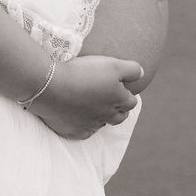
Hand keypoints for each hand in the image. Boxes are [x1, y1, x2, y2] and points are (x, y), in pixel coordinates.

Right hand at [28, 55, 142, 139]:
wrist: (52, 86)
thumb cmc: (84, 72)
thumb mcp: (113, 64)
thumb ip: (132, 70)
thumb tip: (142, 74)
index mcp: (118, 101)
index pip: (131, 101)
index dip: (126, 93)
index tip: (120, 86)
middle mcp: (107, 117)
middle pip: (119, 116)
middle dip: (118, 108)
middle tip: (110, 98)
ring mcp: (90, 126)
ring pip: (102, 124)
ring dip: (101, 116)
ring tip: (93, 103)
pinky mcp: (74, 131)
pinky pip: (84, 131)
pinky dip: (84, 124)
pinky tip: (78, 115)